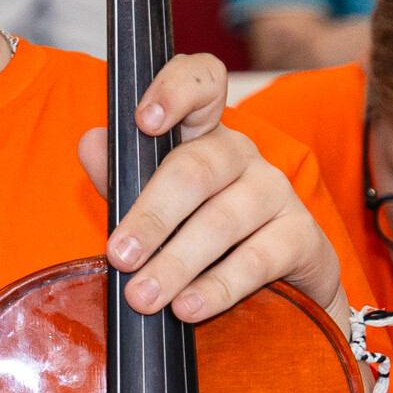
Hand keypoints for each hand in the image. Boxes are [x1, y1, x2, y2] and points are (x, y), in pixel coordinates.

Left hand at [81, 52, 344, 324]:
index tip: (145, 120)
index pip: (201, 84)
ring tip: (144, 296)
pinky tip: (189, 308)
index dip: (175, 91)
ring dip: (177, 262)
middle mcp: (241, 155)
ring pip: (222, 220)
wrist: (278, 291)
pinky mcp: (301, 235)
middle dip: (152, 217)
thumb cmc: (200, 237)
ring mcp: (275, 191)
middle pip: (196, 169)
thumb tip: (91, 142)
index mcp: (202, 134)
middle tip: (120, 257)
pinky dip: (218, 287)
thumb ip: (122, 178)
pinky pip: (258, 259)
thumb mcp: (156, 206)